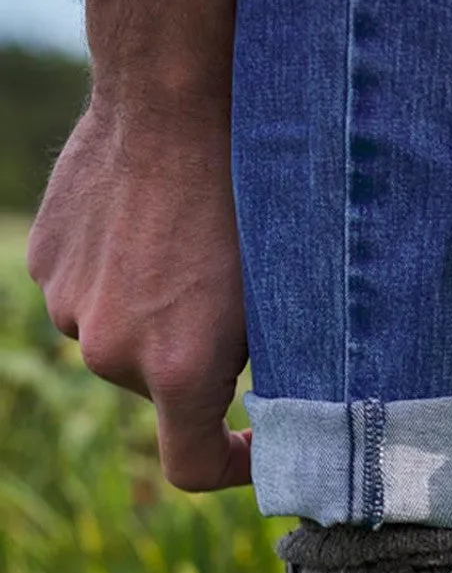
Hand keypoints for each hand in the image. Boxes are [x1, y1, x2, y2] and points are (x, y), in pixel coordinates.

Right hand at [27, 103, 249, 491]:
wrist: (177, 105)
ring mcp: (69, 305)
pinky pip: (92, 295)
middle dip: (199, 368)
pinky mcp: (45, 262)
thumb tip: (286, 421)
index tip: (256, 443)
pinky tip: (153, 233)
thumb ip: (275, 379)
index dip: (231, 466)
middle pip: (160, 393)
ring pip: (123, 341)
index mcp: (174, 371)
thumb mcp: (282, 309)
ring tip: (191, 259)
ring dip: (158, 320)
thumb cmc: (251, 207)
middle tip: (235, 313)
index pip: (191, 467)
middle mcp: (111, 352)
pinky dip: (123, 282)